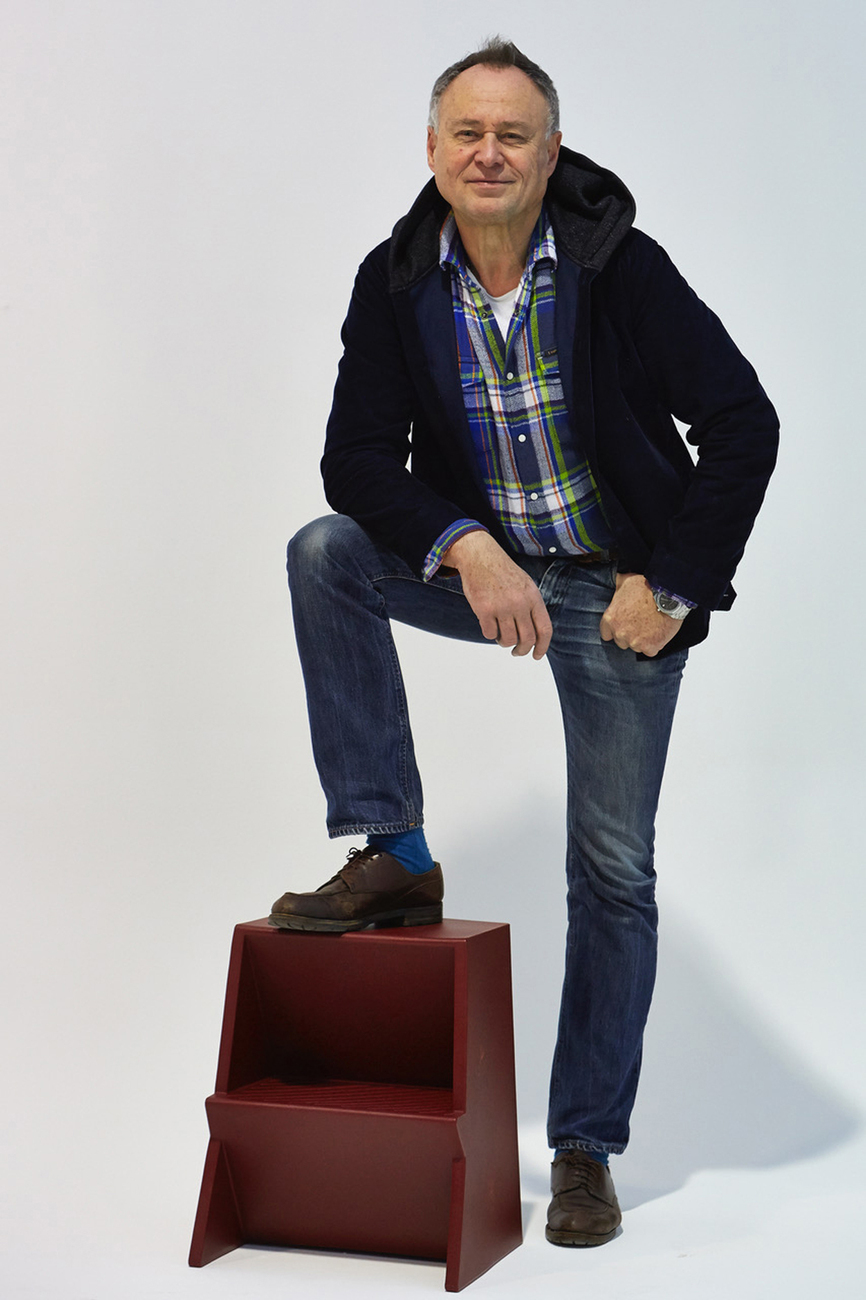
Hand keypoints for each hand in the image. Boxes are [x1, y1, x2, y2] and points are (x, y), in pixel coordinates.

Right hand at [443, 532, 551, 658]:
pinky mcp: (484, 609)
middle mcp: (520, 603)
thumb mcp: (526, 585)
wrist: (480, 557)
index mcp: (533, 597)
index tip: (537, 655)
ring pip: (508, 640)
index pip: (544, 629)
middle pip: (527, 639)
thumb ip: (532, 608)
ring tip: (501, 635)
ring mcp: (502, 607)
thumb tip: (535, 635)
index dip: (543, 647)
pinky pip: (489, 634)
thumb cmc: (503, 572)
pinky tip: (488, 624)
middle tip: (517, 652)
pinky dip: (489, 633)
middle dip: (522, 650)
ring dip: (504, 642)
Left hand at [599, 573, 683, 656]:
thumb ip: (618, 587)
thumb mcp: (625, 581)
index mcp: (610, 619)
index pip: (606, 634)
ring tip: (652, 626)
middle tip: (641, 624)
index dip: (616, 629)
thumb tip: (616, 580)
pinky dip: (655, 644)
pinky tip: (659, 633)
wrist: (668, 595)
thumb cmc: (647, 587)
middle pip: (622, 642)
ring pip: (636, 647)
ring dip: (643, 640)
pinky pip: (650, 651)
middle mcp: (619, 633)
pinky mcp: (650, 647)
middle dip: (630, 635)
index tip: (624, 625)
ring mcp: (634, 642)